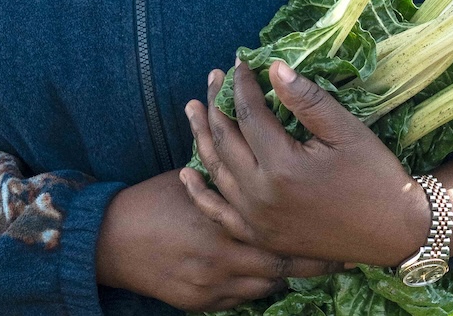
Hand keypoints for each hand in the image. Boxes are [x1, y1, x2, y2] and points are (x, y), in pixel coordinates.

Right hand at [95, 169, 338, 312]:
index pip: (281, 232)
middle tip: (342, 257)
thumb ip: (230, 176)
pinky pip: (241, 300)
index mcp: (225, 220)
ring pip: (265, 286)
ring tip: (311, 265)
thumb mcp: (194, 178)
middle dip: (312, 263)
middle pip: (282, 267)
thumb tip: (260, 152)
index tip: (341, 231)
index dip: (313, 235)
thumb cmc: (154, 199)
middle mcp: (222, 257)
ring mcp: (211, 285)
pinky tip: (269, 275)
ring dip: (284, 274)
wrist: (109, 239)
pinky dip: (256, 286)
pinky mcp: (200, 303)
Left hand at [181, 61, 431, 266]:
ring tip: (193, 109)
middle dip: (217, 104)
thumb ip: (307, 100)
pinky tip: (187, 174)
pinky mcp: (260, 237)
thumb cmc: (375, 176)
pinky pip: (220, 214)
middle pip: (226, 140)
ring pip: (216, 172)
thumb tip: (275, 68)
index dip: (243, 84)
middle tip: (215, 76)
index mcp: (282, 166)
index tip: (242, 61)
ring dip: (201, 137)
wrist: (394, 233)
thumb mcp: (347, 131)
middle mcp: (260, 196)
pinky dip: (201, 193)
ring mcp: (257, 220)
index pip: (250, 114)